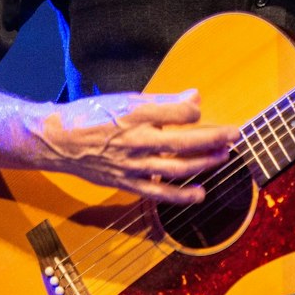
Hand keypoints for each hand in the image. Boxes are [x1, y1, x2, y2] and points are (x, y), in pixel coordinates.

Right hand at [24, 89, 239, 204]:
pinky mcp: (127, 183)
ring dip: (205, 163)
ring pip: (177, 167)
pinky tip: (201, 194)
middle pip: (184, 141)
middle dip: (214, 137)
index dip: (194, 110)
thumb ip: (163, 101)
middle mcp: (136, 140)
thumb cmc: (92, 115)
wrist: (59, 141)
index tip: (200, 109)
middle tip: (235, 133)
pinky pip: (159, 193)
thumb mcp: (125, 99)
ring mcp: (133, 165)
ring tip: (224, 155)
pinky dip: (182, 196)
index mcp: (134, 114)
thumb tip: (195, 98)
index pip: (177, 113)